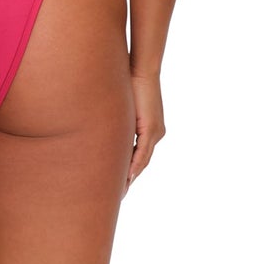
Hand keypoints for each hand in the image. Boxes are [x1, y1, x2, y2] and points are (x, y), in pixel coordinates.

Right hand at [125, 72, 164, 194]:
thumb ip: (118, 120)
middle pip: (143, 161)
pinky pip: (142, 152)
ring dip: (132, 175)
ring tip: (121, 190)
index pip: (140, 154)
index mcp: (150, 128)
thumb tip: (105, 128)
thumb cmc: (130, 83)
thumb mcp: (123, 107)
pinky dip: (135, 165)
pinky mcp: (151, 128)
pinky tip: (127, 177)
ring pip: (143, 160)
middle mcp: (156, 132)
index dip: (131, 169)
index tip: (121, 182)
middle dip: (131, 177)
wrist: (141, 70)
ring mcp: (155, 131)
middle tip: (120, 193)